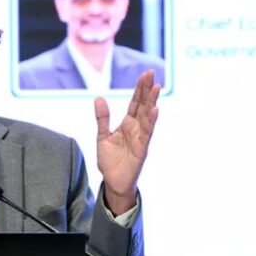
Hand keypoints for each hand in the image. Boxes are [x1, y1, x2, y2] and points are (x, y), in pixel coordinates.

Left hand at [95, 70, 159, 214]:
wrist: (113, 182)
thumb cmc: (109, 161)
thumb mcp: (102, 136)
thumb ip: (102, 118)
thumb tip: (99, 98)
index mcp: (127, 124)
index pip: (135, 102)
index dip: (140, 88)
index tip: (145, 74)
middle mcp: (136, 128)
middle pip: (143, 105)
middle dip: (147, 89)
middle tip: (151, 73)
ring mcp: (140, 137)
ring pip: (147, 116)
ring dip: (152, 101)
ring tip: (157, 87)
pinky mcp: (142, 148)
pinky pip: (147, 133)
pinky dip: (151, 121)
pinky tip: (155, 109)